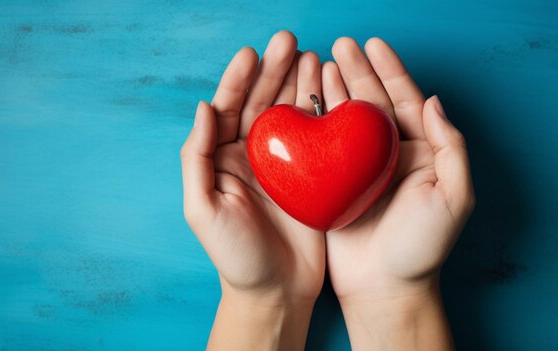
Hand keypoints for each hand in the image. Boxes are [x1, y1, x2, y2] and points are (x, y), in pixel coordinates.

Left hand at [180, 31, 324, 349]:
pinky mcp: (313, 177)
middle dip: (274, 71)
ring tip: (313, 55)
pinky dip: (323, 112)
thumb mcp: (203, 209)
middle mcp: (253, 156)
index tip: (252, 53)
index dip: (238, 80)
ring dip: (300, 83)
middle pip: (262, 103)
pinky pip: (318, 138)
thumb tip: (203, 108)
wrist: (275, 290)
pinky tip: (330, 89)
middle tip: (289, 40)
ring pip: (291, 114)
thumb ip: (197, 158)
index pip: (229, 110)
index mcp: (223, 160)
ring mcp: (285, 164)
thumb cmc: (234, 255)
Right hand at [322, 37, 474, 348]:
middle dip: (356, 72)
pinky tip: (302, 103)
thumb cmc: (421, 246)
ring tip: (319, 63)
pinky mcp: (330, 184)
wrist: (386, 286)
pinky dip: (312, 123)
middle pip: (369, 103)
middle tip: (339, 45)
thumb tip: (433, 100)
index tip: (373, 45)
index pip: (403, 101)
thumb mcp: (453, 197)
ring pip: (342, 120)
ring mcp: (354, 169)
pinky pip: (320, 147)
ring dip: (332, 90)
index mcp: (416, 153)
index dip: (389, 71)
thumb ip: (450, 147)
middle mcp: (384, 156)